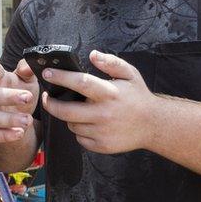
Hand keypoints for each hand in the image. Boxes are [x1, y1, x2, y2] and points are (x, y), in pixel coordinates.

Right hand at [0, 51, 39, 142]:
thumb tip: (29, 65)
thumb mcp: (28, 81)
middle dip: (9, 96)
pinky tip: (19, 133)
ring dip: (10, 119)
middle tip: (28, 97)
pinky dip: (6, 135)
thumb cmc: (21, 94)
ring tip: (27, 120)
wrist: (16, 120)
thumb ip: (28, 71)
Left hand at [41, 50, 156, 153]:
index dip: (60, 78)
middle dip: (51, 103)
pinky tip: (88, 123)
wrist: (153, 125)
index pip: (79, 83)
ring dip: (69, 117)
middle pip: (66, 111)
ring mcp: (102, 132)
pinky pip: (80, 139)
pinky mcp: (102, 146)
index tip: (47, 74)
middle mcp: (104, 114)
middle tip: (47, 97)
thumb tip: (92, 55)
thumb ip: (111, 62)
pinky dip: (80, 131)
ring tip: (77, 109)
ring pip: (72, 125)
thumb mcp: (130, 74)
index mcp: (110, 93)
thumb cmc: (138, 97)